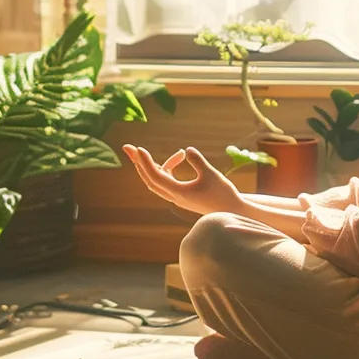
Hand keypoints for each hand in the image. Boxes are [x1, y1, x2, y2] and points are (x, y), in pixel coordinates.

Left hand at [123, 145, 245, 216]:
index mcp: (179, 192)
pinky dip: (168, 168)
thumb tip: (187, 150)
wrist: (231, 211)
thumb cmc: (222, 193)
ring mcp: (177, 197)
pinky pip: (167, 180)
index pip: (156, 176)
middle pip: (149, 179)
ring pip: (157, 180)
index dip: (146, 162)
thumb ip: (197, 161)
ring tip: (170, 153)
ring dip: (155, 165)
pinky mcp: (182, 195)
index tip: (139, 149)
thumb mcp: (211, 174)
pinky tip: (180, 157)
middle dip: (138, 163)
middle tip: (127, 147)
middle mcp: (174, 196)